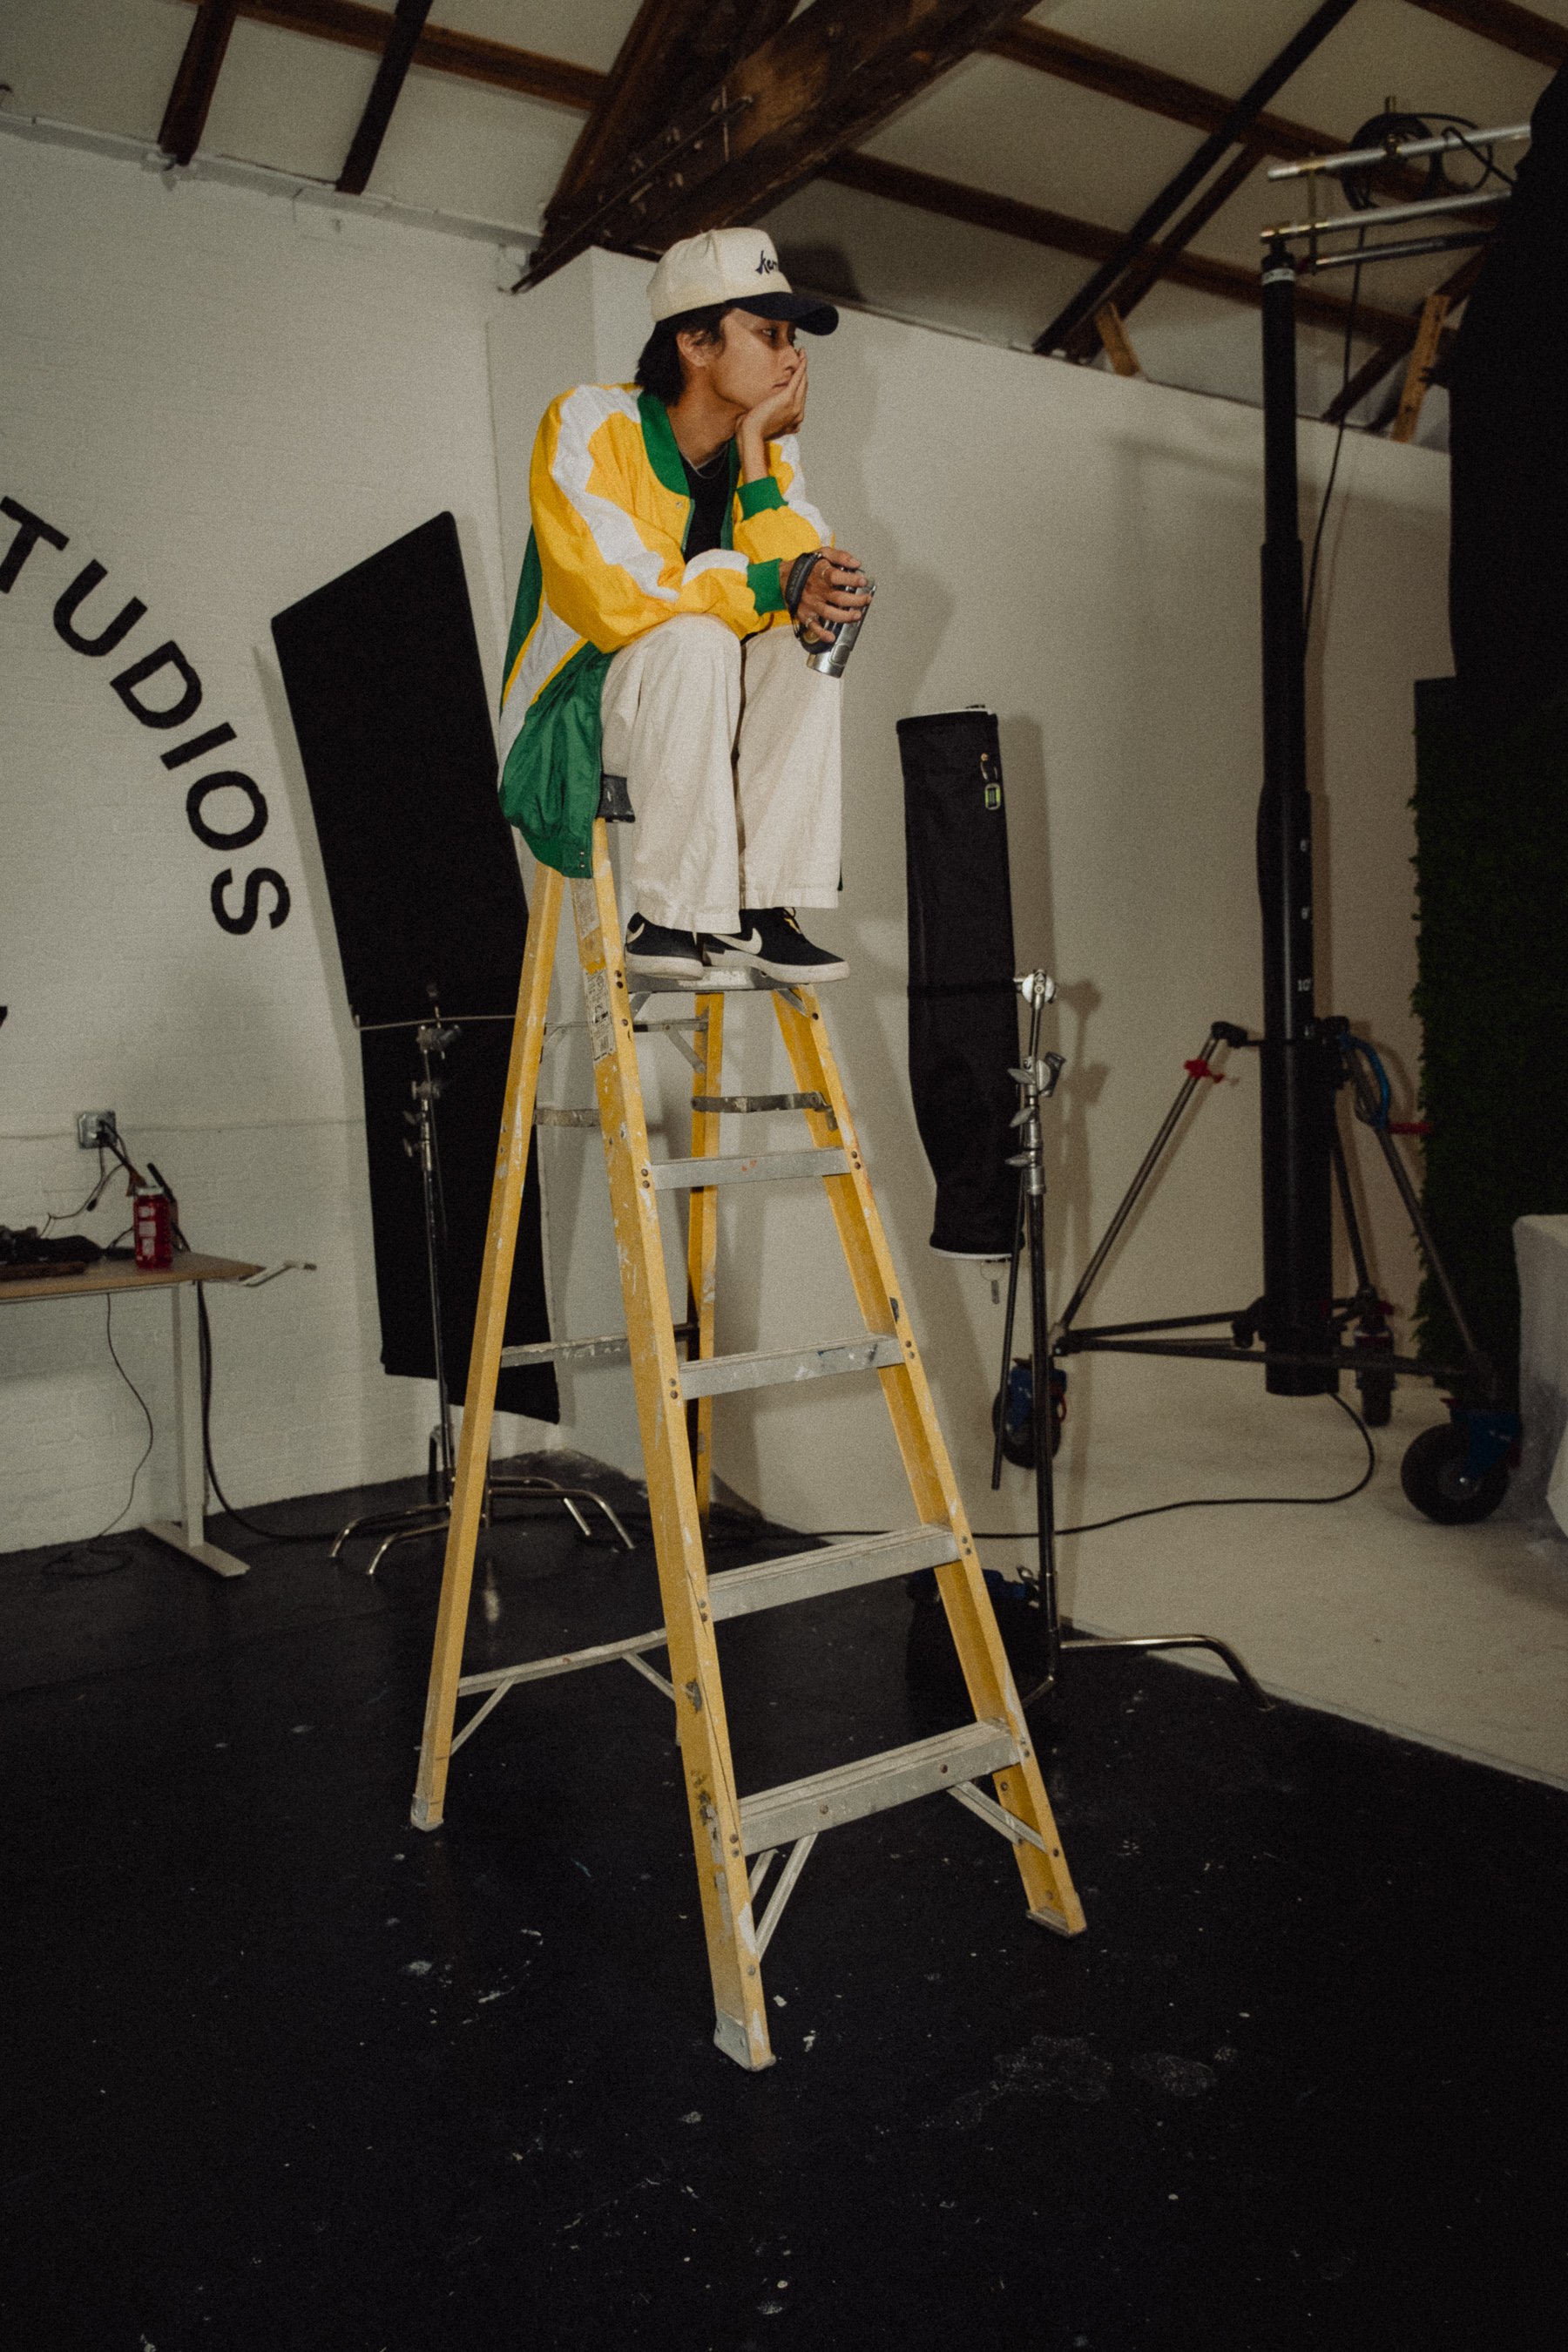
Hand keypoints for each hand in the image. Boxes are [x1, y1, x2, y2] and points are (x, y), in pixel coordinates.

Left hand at [738, 349, 807, 475]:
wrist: (751, 434)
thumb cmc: (755, 431)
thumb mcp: (767, 425)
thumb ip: (773, 419)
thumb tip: (769, 413)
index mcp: (794, 420)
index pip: (800, 398)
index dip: (799, 385)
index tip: (797, 374)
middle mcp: (798, 413)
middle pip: (803, 388)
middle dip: (803, 371)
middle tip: (802, 357)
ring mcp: (794, 405)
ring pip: (802, 381)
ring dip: (804, 365)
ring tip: (802, 353)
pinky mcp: (787, 398)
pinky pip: (797, 378)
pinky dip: (801, 366)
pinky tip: (802, 356)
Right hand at [793, 548, 870, 645]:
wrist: (784, 577)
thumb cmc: (807, 567)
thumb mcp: (823, 553)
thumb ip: (840, 556)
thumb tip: (856, 563)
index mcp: (820, 573)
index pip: (836, 576)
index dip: (850, 579)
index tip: (863, 581)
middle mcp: (816, 590)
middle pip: (837, 597)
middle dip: (855, 600)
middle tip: (866, 599)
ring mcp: (811, 604)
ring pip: (829, 613)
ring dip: (844, 617)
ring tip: (856, 616)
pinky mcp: (805, 614)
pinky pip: (813, 626)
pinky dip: (821, 633)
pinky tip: (831, 636)